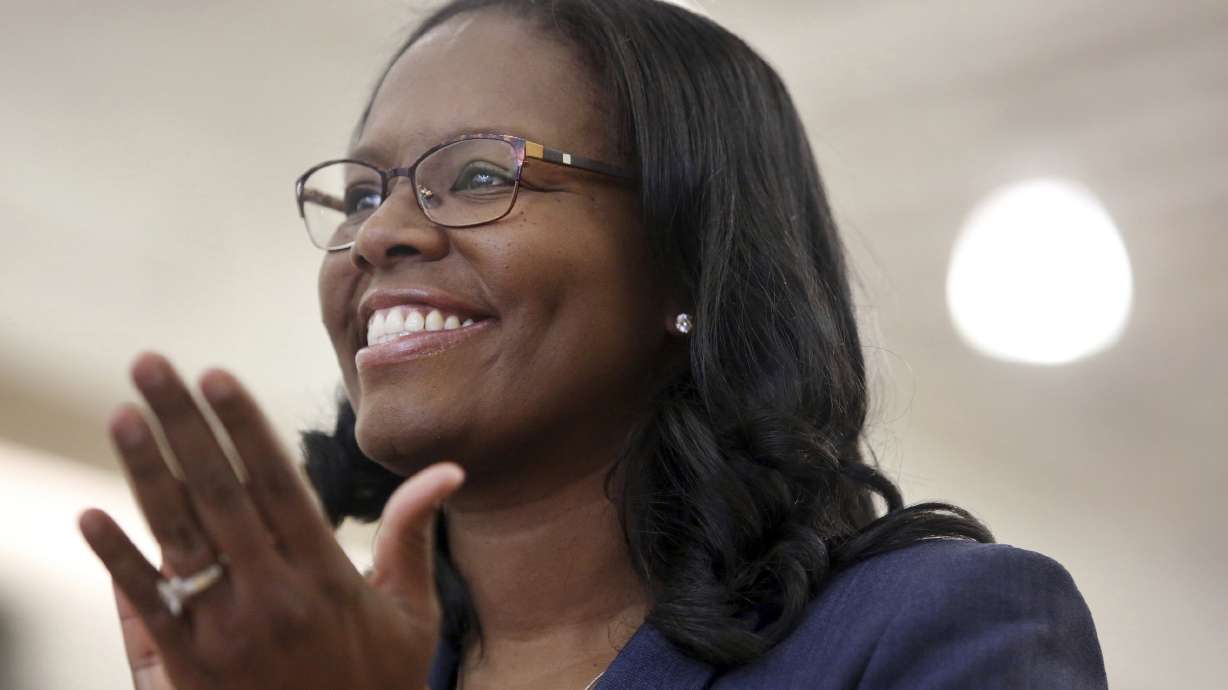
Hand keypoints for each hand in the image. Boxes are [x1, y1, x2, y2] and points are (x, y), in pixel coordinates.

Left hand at [78, 352, 463, 689]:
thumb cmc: (380, 685)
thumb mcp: (412, 612)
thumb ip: (414, 534)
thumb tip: (448, 470)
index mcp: (326, 576)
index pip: (276, 483)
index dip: (244, 426)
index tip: (217, 375)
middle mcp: (272, 596)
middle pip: (220, 492)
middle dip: (184, 423)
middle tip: (152, 364)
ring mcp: (226, 632)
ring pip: (180, 538)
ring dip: (146, 473)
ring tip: (122, 415)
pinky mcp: (190, 668)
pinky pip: (148, 606)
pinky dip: (117, 561)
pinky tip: (89, 517)